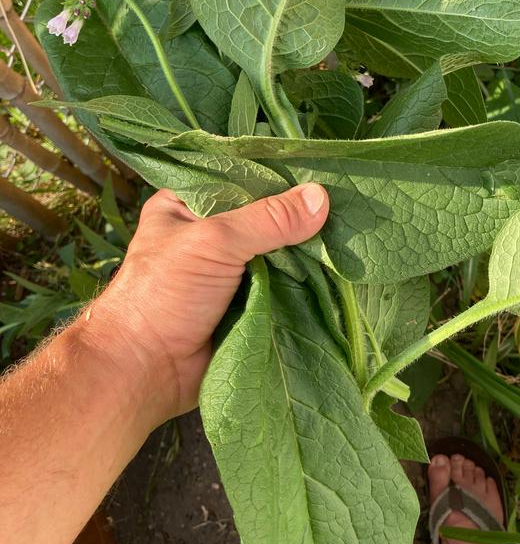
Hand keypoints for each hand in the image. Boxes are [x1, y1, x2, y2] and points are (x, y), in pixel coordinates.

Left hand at [79, 183, 328, 428]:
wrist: (146, 371)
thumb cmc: (163, 295)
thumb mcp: (214, 241)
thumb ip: (267, 220)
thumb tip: (321, 198)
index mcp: (188, 205)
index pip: (243, 180)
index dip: (281, 178)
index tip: (326, 173)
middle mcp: (210, 234)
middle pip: (266, 218)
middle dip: (301, 218)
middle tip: (347, 208)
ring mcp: (230, 272)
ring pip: (279, 255)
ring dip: (308, 254)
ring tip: (350, 237)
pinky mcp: (246, 305)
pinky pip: (283, 288)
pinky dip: (306, 284)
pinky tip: (340, 271)